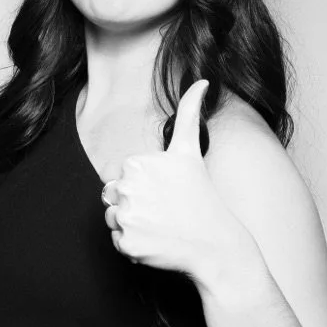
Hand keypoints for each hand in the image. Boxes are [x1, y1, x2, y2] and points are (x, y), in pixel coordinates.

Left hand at [102, 81, 246, 291]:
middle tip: (163, 210)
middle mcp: (126, 189)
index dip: (142, 186)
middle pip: (112, 197)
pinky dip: (134, 245)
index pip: (120, 177)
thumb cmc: (200, 194)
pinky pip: (117, 242)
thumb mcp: (190, 150)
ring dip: (131, 225)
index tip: (164, 192)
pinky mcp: (127, 244)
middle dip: (134, 204)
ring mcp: (126, 218)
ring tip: (160, 226)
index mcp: (135, 164)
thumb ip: (189, 111)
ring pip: (113, 219)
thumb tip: (202, 80)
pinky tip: (156, 241)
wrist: (214, 243)